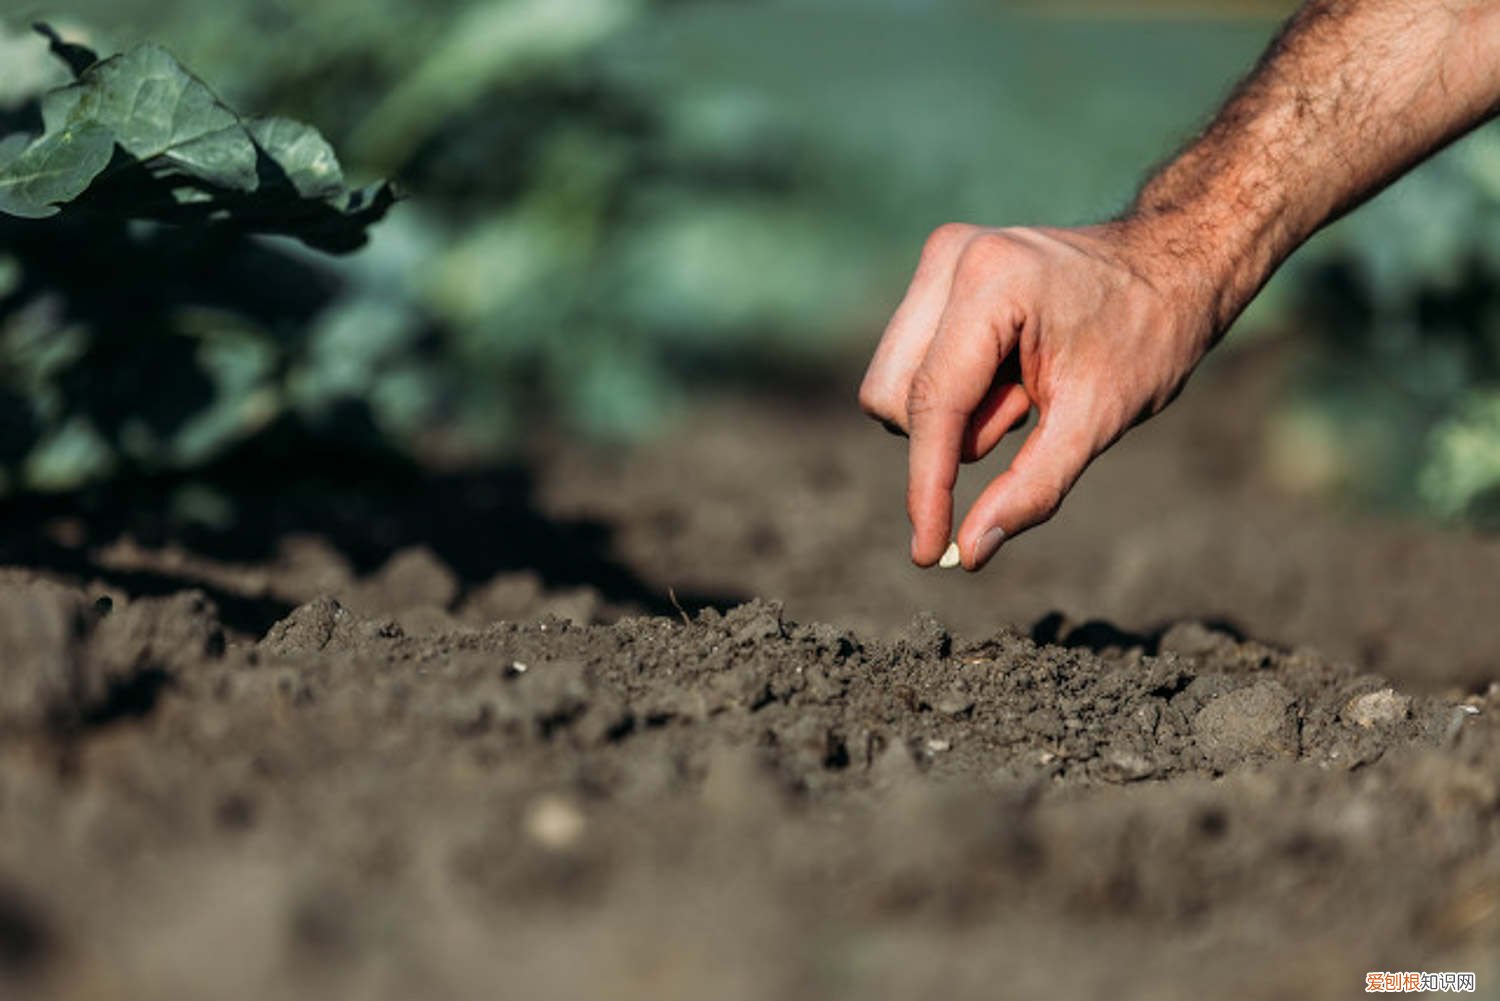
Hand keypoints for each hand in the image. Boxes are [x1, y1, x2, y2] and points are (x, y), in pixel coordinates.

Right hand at [858, 222, 1218, 569]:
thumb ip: (1033, 487)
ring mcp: (940, 259)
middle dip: (950, 436)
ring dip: (954, 415)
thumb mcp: (1098, 421)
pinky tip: (1011, 372)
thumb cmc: (1147, 336)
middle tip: (1024, 417)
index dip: (926, 487)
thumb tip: (969, 552)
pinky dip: (955, 392)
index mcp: (992, 281)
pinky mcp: (936, 272)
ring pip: (893, 385)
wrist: (1171, 263)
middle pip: (894, 397)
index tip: (925, 554)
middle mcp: (952, 258)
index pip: (934, 404)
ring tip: (1025, 389)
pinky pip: (909, 365)